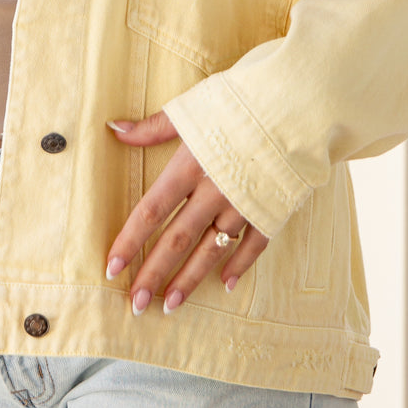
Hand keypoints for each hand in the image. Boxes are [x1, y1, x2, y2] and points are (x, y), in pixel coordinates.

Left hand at [104, 110, 269, 316]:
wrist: (295, 104)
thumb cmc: (239, 102)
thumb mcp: (191, 109)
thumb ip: (152, 127)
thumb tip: (113, 128)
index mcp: (189, 166)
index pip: (151, 211)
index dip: (130, 241)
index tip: (112, 267)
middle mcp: (213, 191)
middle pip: (177, 239)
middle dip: (154, 274)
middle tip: (135, 304)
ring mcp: (244, 204)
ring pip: (211, 249)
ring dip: (189, 279)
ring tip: (169, 305)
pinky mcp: (271, 209)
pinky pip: (254, 244)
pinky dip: (240, 265)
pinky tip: (227, 285)